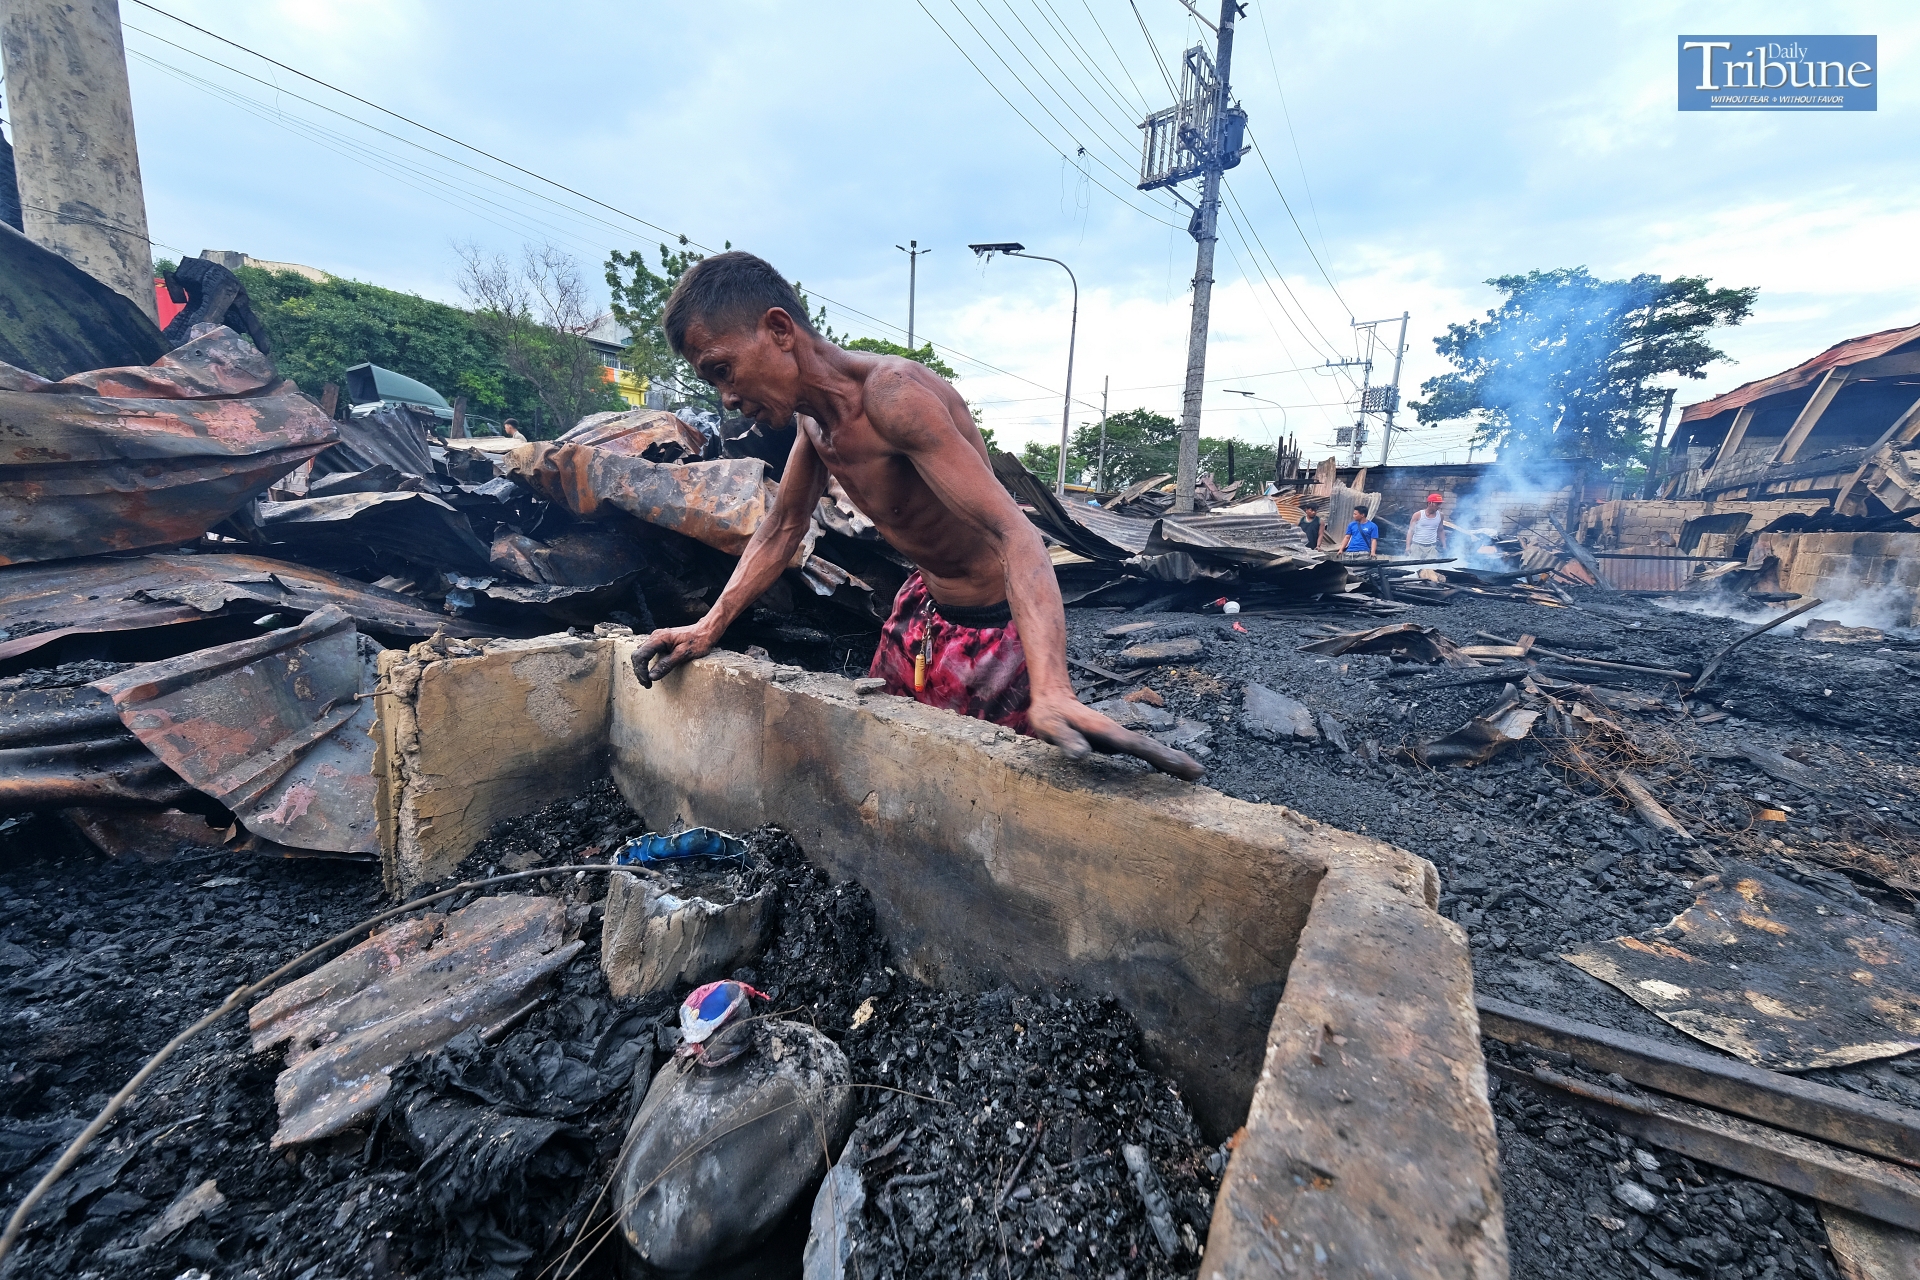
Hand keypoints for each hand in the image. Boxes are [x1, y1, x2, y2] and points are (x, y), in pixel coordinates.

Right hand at [631, 624, 716, 687]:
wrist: (706, 630)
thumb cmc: (698, 640)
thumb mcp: (684, 654)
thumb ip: (667, 664)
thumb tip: (652, 676)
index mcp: (659, 638)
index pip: (640, 655)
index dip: (641, 671)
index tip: (647, 683)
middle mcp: (655, 636)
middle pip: (638, 654)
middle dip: (639, 671)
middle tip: (647, 684)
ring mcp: (657, 638)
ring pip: (641, 653)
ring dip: (642, 667)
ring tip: (648, 680)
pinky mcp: (661, 641)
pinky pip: (648, 652)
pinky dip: (647, 663)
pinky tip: (652, 670)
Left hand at [1026, 690, 1204, 780]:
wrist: (1054, 698)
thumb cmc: (1049, 715)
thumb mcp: (1051, 727)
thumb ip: (1065, 739)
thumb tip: (1082, 755)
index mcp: (1105, 731)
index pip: (1135, 745)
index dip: (1157, 755)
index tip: (1179, 764)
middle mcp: (1116, 734)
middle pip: (1149, 748)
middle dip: (1175, 760)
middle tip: (1199, 773)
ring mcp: (1118, 739)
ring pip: (1148, 750)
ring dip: (1171, 761)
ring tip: (1194, 774)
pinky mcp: (1116, 743)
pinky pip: (1140, 753)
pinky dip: (1157, 761)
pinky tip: (1168, 769)